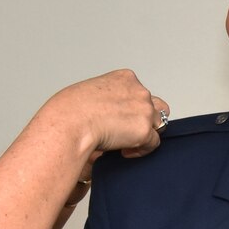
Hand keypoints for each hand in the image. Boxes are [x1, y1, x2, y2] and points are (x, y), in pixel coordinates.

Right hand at [51, 69, 166, 158]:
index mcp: (125, 78)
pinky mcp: (144, 129)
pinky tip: (124, 151)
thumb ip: (107, 99)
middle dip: (144, 120)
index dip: (132, 109)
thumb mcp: (91, 92)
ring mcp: (144, 109)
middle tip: (127, 132)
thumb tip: (109, 115)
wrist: (71, 121)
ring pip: (157, 125)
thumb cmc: (70, 109)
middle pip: (155, 107)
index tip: (119, 119)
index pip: (140, 93)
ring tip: (126, 143)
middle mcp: (139, 90)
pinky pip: (153, 143)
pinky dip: (141, 150)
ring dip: (145, 134)